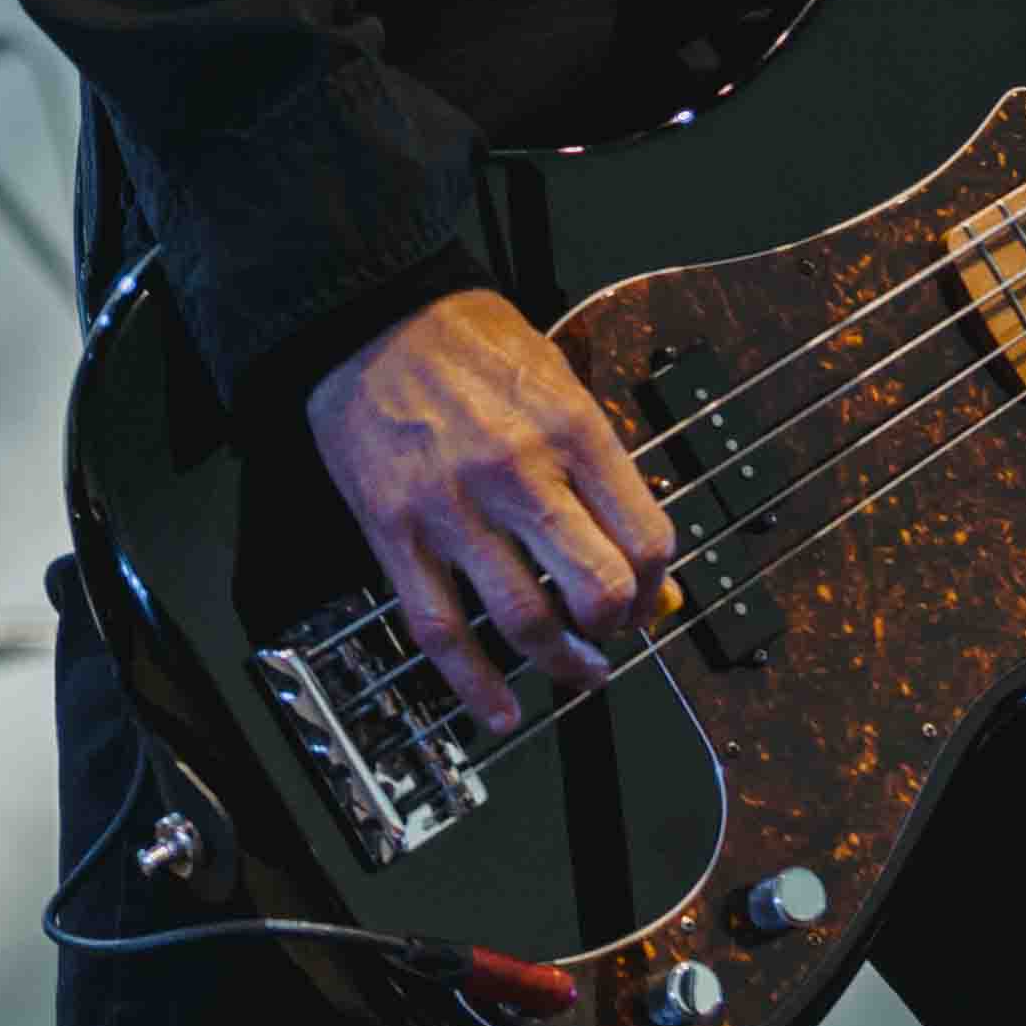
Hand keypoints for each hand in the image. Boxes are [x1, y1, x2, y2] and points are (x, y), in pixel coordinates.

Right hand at [306, 287, 678, 744]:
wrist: (370, 316)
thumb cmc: (468, 341)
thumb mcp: (558, 380)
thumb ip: (602, 468)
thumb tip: (646, 564)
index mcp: (571, 428)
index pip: (646, 538)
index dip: (656, 586)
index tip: (646, 596)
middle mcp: (519, 471)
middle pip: (596, 589)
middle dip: (614, 628)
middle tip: (608, 632)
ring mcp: (454, 508)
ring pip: (524, 621)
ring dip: (561, 665)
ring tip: (573, 672)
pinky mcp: (396, 533)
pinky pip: (440, 629)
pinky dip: (474, 684)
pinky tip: (499, 709)